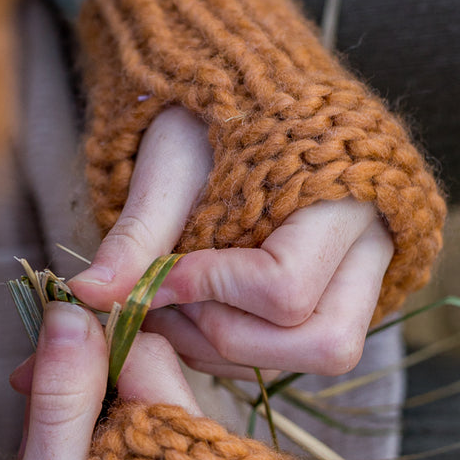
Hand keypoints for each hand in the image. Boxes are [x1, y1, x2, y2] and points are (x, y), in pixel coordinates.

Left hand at [68, 107, 394, 379]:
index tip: (160, 274)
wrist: (238, 98)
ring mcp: (365, 283)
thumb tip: (88, 296)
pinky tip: (191, 311)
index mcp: (343, 194)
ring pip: (312, 360)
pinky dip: (229, 349)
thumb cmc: (208, 121)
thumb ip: (136, 234)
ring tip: (172, 306)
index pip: (285, 287)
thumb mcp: (168, 165)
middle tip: (169, 303)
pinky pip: (291, 359)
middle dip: (228, 336)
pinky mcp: (337, 306)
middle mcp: (372, 246)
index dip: (211, 291)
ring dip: (224, 350)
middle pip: (322, 344)